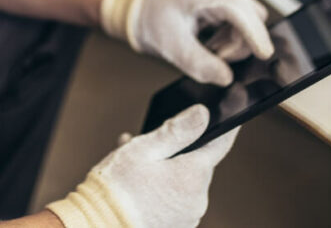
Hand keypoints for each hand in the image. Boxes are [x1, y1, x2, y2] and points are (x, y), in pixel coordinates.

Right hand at [46, 105, 236, 227]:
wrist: (98, 225)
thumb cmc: (118, 187)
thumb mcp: (144, 149)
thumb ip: (177, 130)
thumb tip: (203, 114)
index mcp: (193, 176)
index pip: (220, 144)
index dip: (226, 127)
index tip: (232, 114)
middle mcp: (198, 200)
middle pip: (198, 164)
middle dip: (179, 151)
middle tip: (151, 144)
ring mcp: (188, 217)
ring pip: (185, 182)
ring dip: (168, 171)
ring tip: (137, 166)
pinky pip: (177, 200)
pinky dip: (164, 189)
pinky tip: (140, 184)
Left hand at [100, 0, 273, 85]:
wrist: (142, 11)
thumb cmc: (153, 21)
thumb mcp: (172, 47)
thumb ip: (199, 63)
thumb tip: (226, 78)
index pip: (240, 9)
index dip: (254, 32)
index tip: (264, 54)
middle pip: (251, 16)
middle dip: (240, 42)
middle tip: (214, 54)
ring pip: (249, 22)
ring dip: (234, 43)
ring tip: (209, 50)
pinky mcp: (223, 6)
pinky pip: (241, 25)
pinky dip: (230, 40)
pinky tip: (212, 46)